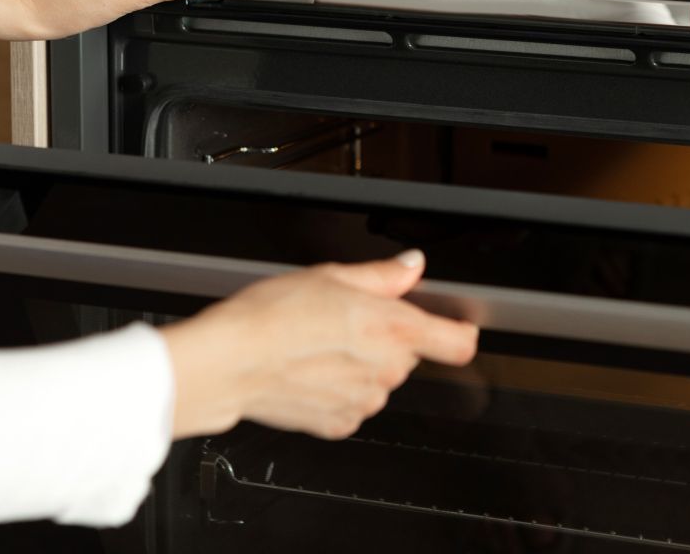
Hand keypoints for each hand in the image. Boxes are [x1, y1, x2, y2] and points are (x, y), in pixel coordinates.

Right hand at [158, 250, 478, 439]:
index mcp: (395, 328)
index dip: (460, 330)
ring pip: (379, 378)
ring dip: (361, 364)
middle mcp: (387, 369)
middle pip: (409, 353)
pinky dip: (338, 389)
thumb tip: (410, 266)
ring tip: (319, 344)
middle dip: (386, 337)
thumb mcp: (332, 275)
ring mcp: (365, 401)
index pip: (460, 342)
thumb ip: (384, 275)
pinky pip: (353, 403)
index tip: (455, 324)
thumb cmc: (272, 316)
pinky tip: (310, 370)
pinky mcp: (340, 424)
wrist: (229, 361)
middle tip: (345, 320)